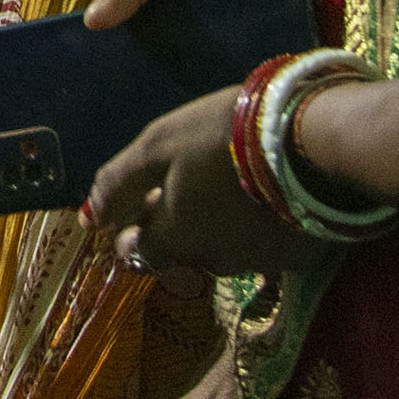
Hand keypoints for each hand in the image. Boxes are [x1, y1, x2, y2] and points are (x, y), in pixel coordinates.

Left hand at [83, 85, 319, 279]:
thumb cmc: (222, 136)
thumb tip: (88, 218)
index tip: (142, 207)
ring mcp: (257, 262)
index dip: (134, 232)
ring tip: (227, 188)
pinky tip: (265, 198)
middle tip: (185, 188)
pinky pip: (265, 248)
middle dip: (176, 228)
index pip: (139, 255)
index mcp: (175, 238)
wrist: (310, 140)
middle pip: (181, 254)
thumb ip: (119, 183)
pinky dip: (257, 228)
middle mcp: (212, 261)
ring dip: (217, 228)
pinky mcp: (297, 256)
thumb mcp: (158, 145)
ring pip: (223, 252)